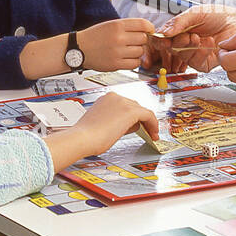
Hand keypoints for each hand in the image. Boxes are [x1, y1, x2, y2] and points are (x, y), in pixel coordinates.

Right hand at [42, 92, 157, 169]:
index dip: (134, 117)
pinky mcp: (130, 111)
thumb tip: (130, 125)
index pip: (125, 106)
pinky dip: (153, 124)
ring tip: (151, 134)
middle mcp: (114, 97)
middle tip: (147, 131)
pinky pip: (148, 115)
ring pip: (142, 111)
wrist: (82, 138)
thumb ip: (116, 121)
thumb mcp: (102, 124)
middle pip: (135, 106)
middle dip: (142, 119)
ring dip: (148, 123)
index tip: (138, 126)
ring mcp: (122, 102)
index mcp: (105, 99)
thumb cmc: (86, 136)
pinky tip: (153, 133)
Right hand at [77, 18, 153, 71]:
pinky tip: (127, 58)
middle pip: (143, 38)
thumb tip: (147, 29)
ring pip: (140, 51)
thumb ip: (127, 26)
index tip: (149, 30)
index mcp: (117, 25)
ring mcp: (117, 52)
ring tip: (127, 50)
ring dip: (137, 51)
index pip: (143, 24)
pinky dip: (134, 61)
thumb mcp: (109, 24)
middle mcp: (118, 38)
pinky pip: (135, 63)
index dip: (149, 27)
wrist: (79, 49)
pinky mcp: (116, 64)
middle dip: (141, 40)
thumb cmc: (94, 36)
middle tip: (133, 41)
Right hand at [146, 5, 235, 72]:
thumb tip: (164, 32)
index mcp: (180, 30)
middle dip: (176, 42)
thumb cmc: (220, 15)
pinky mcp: (204, 63)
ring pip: (181, 56)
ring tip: (198, 37)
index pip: (163, 37)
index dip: (160, 39)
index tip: (163, 38)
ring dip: (188, 47)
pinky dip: (200, 53)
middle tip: (185, 36)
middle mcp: (185, 42)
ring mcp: (194, 53)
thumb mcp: (196, 13)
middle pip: (170, 48)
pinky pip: (195, 63)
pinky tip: (208, 44)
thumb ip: (179, 22)